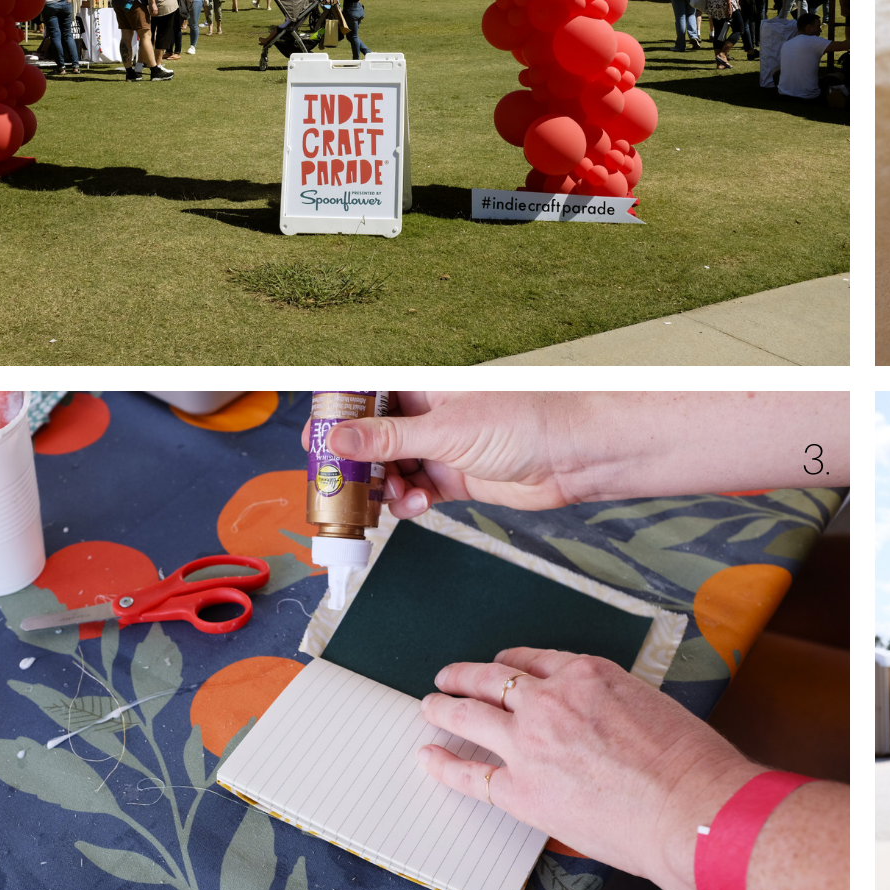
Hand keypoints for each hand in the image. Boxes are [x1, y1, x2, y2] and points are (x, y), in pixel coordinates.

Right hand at [301, 391, 578, 515]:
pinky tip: (414, 504)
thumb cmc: (524, 422)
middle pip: (372, 436)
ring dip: (381, 486)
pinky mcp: (455, 476)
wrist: (573, 456)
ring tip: (385, 497)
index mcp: (424, 385)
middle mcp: (429, 413)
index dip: (338, 415)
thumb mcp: (445, 430)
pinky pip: (414, 490)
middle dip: (354, 461)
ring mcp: (441, 446)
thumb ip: (388, 438)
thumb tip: (336, 438)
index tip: (316, 438)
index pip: (366, 394)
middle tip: (335, 482)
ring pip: (390, 468)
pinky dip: (407, 500)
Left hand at [420, 648, 759, 889]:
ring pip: (470, 715)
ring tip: (430, 706)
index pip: (537, 660)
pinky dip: (444, 765)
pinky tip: (429, 759)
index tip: (503, 665)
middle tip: (449, 677)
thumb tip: (600, 727)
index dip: (513, 662)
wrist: (688, 804)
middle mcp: (552, 700)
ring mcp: (530, 744)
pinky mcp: (521, 790)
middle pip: (494, 679)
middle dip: (466, 676)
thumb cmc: (689, 761)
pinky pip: (470, 775)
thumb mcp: (652, 706)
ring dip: (444, 708)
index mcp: (589, 673)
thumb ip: (613, 708)